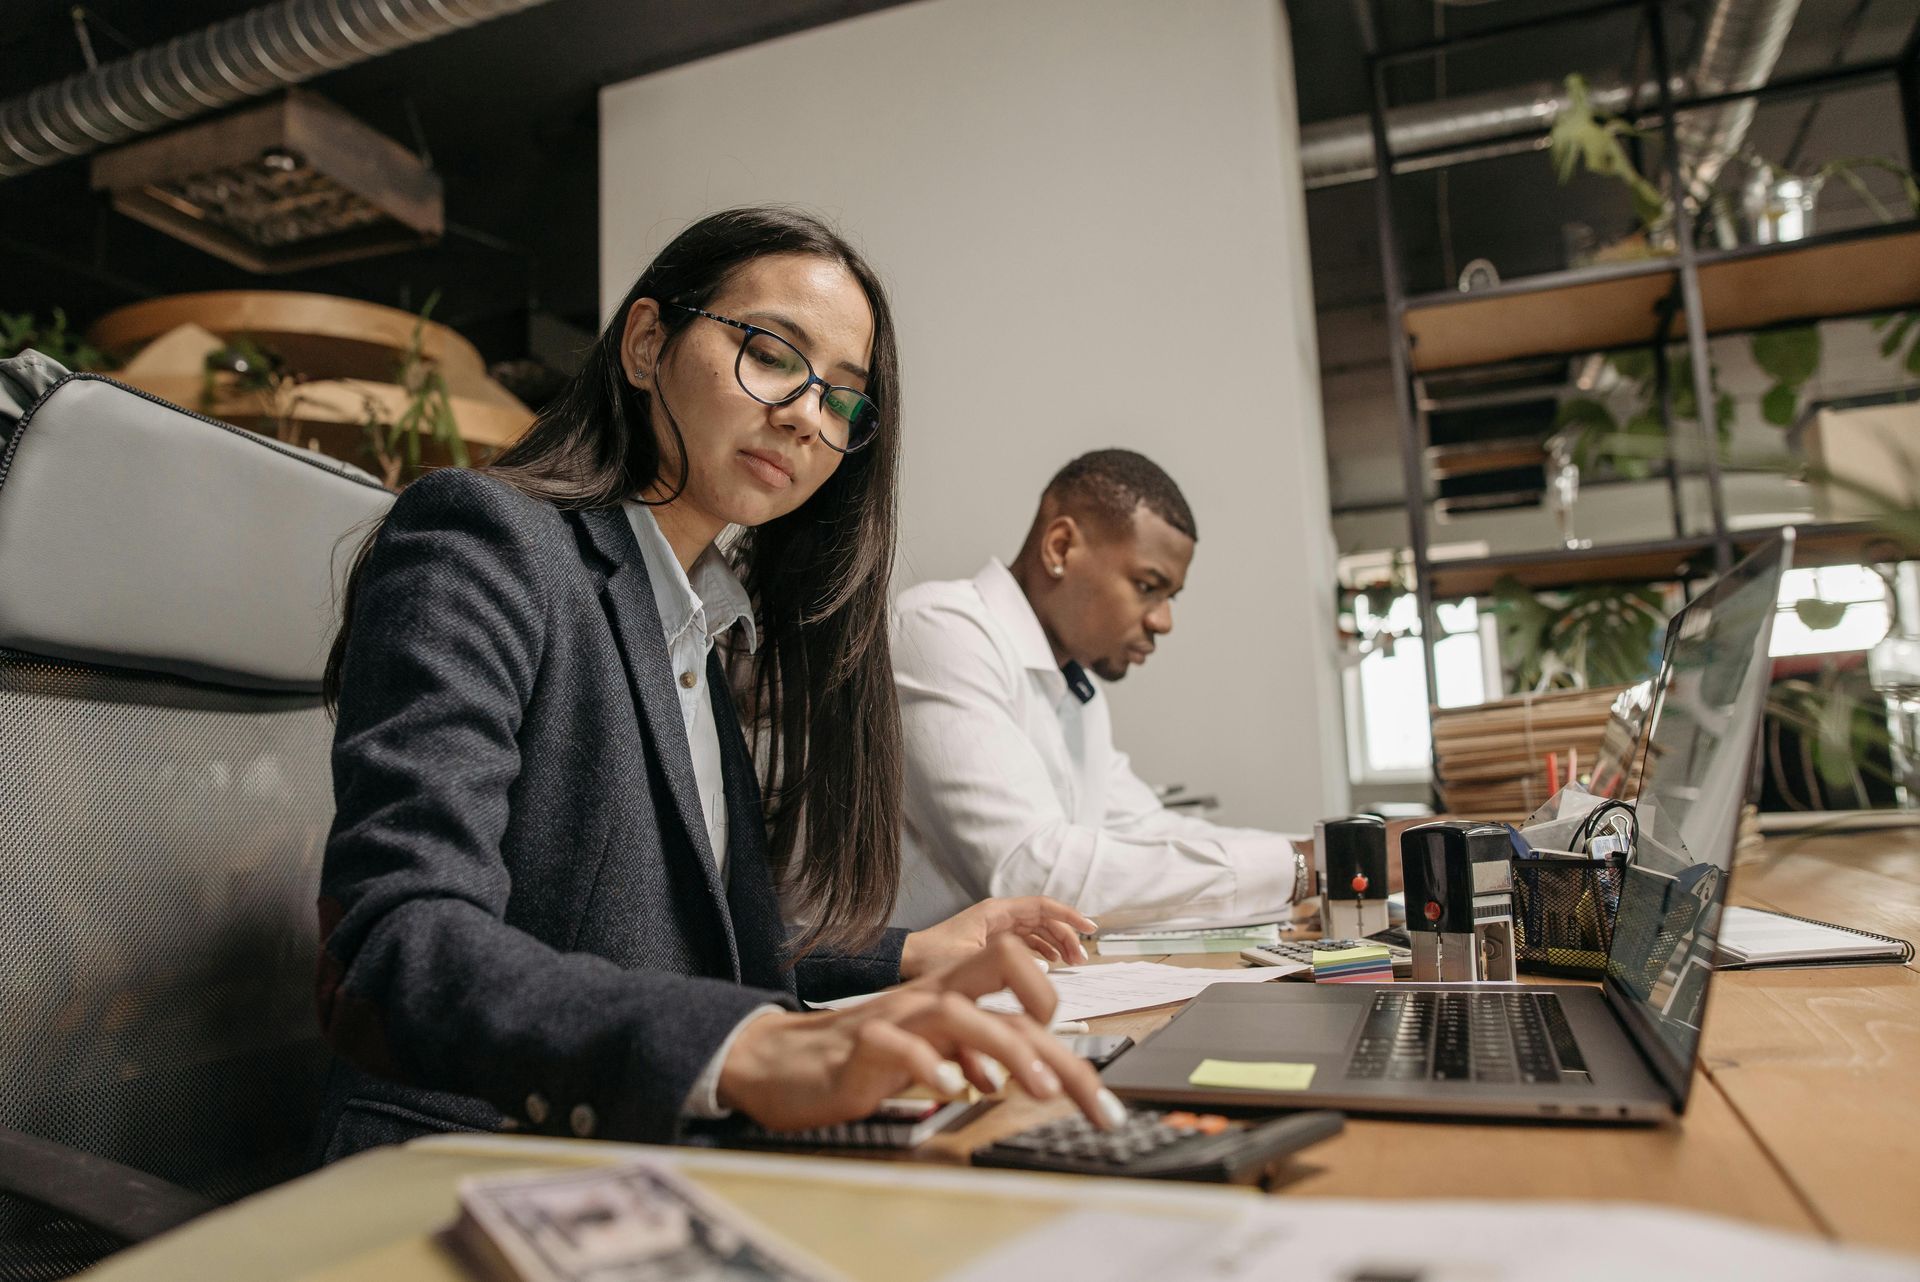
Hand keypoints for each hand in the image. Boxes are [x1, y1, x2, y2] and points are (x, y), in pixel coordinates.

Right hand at [718, 935, 1125, 1131]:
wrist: (784, 1062)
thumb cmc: (866, 1057)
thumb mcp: (936, 1051)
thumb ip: (981, 1053)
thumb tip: (1037, 1073)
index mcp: (951, 993)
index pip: (1017, 974)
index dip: (1053, 1004)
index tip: (1075, 1063)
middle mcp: (931, 995)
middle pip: (1003, 976)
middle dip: (1053, 1031)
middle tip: (1086, 1092)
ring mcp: (897, 1016)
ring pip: (961, 1012)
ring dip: (1006, 1050)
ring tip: (1037, 1091)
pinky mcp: (863, 1046)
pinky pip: (900, 1046)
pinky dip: (929, 1066)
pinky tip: (951, 1091)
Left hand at [900, 895, 1096, 977]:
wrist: (905, 961)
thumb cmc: (930, 959)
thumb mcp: (968, 961)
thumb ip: (1002, 963)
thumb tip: (1038, 970)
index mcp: (996, 912)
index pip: (1042, 906)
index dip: (1069, 916)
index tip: (1089, 927)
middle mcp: (999, 916)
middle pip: (1044, 920)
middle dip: (1066, 936)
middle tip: (1081, 958)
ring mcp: (996, 928)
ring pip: (1037, 931)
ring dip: (1057, 944)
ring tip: (1071, 963)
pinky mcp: (992, 941)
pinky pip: (1026, 941)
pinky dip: (1042, 951)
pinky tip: (1050, 964)